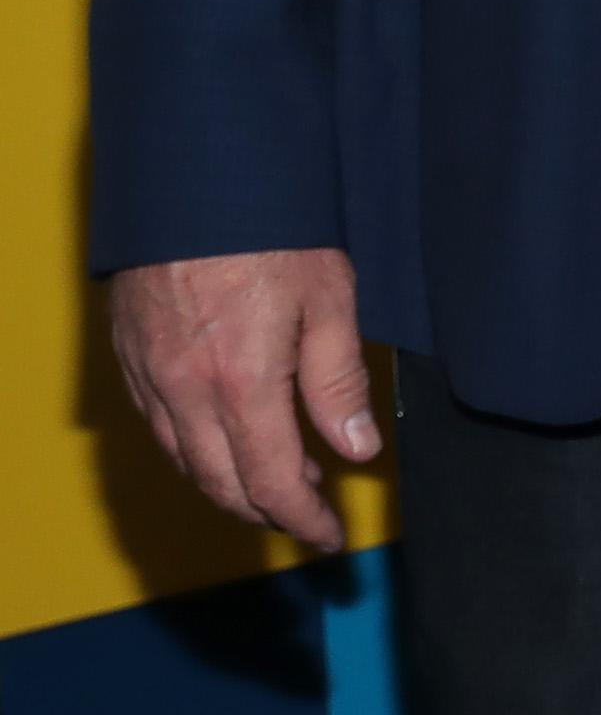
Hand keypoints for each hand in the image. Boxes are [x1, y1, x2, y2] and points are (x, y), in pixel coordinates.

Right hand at [111, 247, 380, 552]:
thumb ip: (339, 381)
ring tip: (281, 477)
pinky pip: (158, 426)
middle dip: (266, 511)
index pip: (271, 483)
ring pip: (184, 460)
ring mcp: (148, 375)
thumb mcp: (331, 299)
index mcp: (241, 383)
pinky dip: (193, 450)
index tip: (328, 537)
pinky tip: (226, 437)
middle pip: (221, 484)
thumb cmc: (272, 227)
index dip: (302, 520)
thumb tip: (357, 450)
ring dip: (229, 483)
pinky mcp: (128, 356)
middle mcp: (184, 390)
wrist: (195, 178)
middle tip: (308, 512)